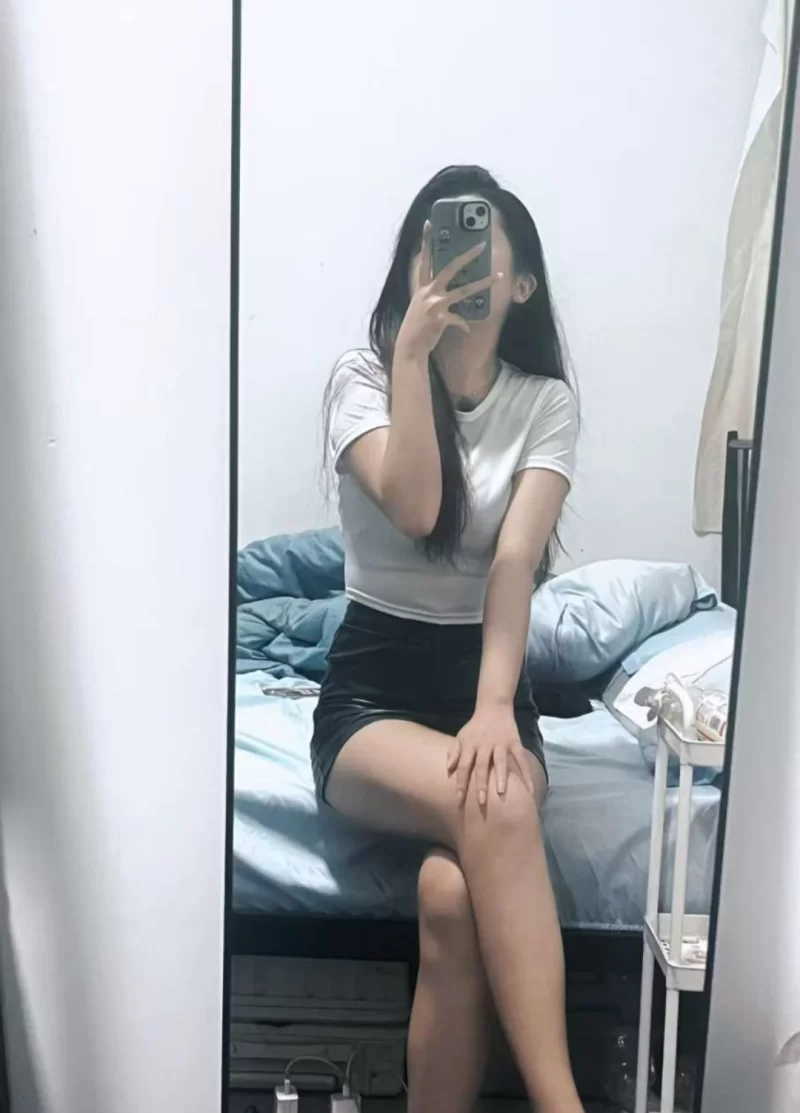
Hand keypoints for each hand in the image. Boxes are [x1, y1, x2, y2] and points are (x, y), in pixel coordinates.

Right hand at [394, 222, 500, 361]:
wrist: (409, 348)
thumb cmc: (416, 327)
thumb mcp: (420, 307)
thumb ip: (431, 296)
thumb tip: (448, 294)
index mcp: (422, 287)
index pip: (424, 260)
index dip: (426, 241)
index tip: (429, 223)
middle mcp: (428, 292)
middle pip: (450, 268)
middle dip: (467, 256)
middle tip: (481, 245)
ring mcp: (435, 304)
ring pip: (464, 290)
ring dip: (483, 283)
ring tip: (499, 276)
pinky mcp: (441, 318)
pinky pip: (459, 319)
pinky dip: (464, 324)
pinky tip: (467, 329)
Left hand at [447, 704, 534, 805]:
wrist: (493, 707)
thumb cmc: (475, 726)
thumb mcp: (461, 736)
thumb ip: (454, 752)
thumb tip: (448, 770)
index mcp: (470, 745)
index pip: (463, 766)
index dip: (460, 783)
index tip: (458, 800)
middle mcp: (484, 745)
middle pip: (481, 766)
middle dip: (481, 784)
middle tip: (481, 802)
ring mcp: (500, 744)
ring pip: (500, 762)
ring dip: (501, 777)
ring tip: (502, 793)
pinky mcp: (514, 742)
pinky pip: (521, 760)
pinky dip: (526, 774)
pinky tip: (530, 789)